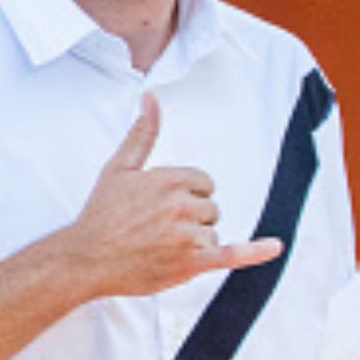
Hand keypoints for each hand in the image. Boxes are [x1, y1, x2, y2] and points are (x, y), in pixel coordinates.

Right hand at [62, 93, 281, 297]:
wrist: (84, 259)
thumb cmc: (102, 214)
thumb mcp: (120, 168)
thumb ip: (143, 133)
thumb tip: (151, 98)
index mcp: (171, 179)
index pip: (206, 184)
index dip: (186, 196)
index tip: (160, 206)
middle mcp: (182, 204)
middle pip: (212, 209)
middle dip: (190, 220)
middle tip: (155, 229)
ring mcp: (188, 234)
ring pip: (213, 234)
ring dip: (193, 243)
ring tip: (159, 247)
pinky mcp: (191, 262)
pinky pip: (231, 254)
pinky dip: (254, 252)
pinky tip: (274, 246)